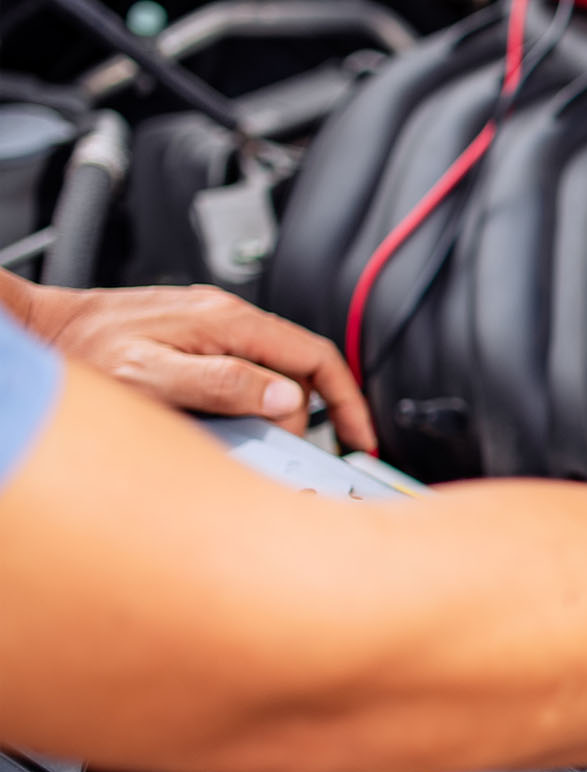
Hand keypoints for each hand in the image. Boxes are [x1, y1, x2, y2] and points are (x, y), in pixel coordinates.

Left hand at [24, 283, 375, 451]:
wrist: (41, 331)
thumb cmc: (83, 352)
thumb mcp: (154, 376)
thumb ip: (224, 385)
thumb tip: (286, 399)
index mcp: (228, 323)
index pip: (316, 357)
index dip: (348, 400)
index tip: (360, 437)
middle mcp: (226, 318)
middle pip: (300, 368)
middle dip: (309, 415)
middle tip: (294, 453)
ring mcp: (212, 326)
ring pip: (274, 371)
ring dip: (278, 412)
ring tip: (261, 444)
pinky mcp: (197, 339)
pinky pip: (246, 371)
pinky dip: (254, 402)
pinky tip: (234, 423)